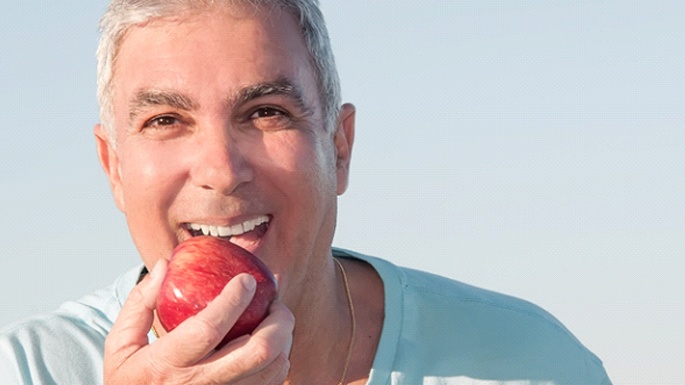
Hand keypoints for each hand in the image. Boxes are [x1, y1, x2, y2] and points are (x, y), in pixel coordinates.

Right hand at [104, 259, 293, 384]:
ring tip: (278, 321)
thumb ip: (140, 303)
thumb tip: (163, 265)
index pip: (207, 329)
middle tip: (277, 303)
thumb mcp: (121, 345)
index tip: (246, 279)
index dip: (233, 301)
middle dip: (276, 321)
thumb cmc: (130, 380)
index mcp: (166, 364)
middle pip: (256, 352)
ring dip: (283, 341)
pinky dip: (279, 363)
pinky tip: (274, 346)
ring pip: (271, 371)